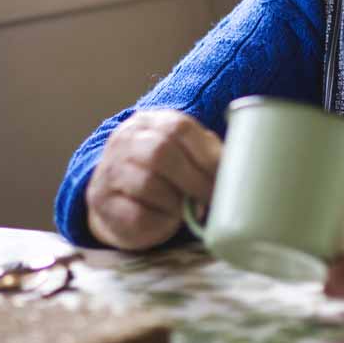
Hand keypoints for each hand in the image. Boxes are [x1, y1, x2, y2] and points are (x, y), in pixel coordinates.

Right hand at [85, 109, 221, 250]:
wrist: (119, 201)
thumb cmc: (164, 176)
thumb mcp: (184, 154)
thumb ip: (207, 154)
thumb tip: (240, 170)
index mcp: (151, 122)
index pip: (179, 128)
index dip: (207, 155)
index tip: (227, 178)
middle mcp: (125, 140)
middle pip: (161, 153)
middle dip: (195, 180)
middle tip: (212, 199)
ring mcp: (110, 171)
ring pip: (148, 184)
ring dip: (176, 202)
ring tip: (189, 211)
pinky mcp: (103, 203)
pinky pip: (136, 213)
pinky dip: (160, 220)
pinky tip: (167, 220)